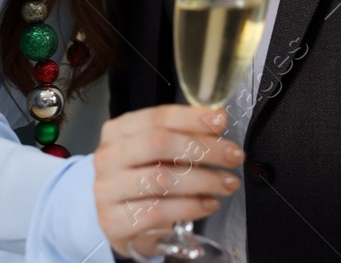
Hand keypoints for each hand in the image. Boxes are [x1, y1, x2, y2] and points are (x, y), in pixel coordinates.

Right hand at [92, 105, 242, 258]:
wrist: (114, 219)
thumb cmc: (141, 178)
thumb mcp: (156, 153)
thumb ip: (183, 135)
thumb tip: (218, 119)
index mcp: (118, 131)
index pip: (157, 117)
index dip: (192, 117)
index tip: (222, 120)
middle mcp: (108, 156)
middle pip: (159, 144)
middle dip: (203, 149)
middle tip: (234, 156)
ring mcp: (107, 190)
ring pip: (161, 180)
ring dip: (203, 181)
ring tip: (228, 183)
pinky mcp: (113, 221)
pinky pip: (158, 212)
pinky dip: (190, 207)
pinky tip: (209, 204)